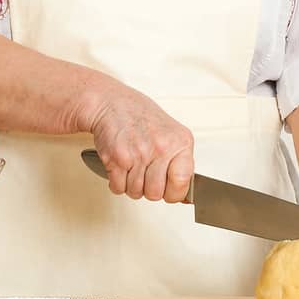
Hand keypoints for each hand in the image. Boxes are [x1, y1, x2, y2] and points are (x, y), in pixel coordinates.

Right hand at [82, 83, 194, 203]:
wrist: (113, 104)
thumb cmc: (142, 118)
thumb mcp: (172, 134)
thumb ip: (180, 162)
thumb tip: (185, 195)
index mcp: (180, 142)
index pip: (183, 182)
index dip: (174, 191)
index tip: (170, 188)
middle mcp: (161, 148)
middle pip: (156, 194)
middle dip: (149, 189)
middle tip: (146, 174)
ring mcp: (139, 154)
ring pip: (136, 192)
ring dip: (132, 185)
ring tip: (133, 166)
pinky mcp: (117, 159)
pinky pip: (118, 188)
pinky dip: (117, 182)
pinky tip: (122, 167)